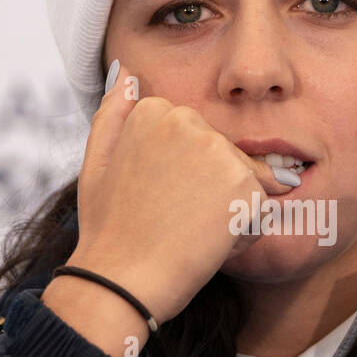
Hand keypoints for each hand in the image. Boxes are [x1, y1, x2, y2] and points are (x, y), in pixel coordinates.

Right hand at [69, 62, 289, 324]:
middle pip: (224, 157)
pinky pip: (259, 209)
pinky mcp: (244, 184)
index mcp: (154, 110)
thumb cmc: (108, 230)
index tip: (157, 200)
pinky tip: (206, 244)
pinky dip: (241, 232)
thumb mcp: (97, 162)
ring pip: (244, 182)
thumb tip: (128, 74)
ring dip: (226, 212)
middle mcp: (188, 120)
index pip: (197, 139)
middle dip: (210, 192)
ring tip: (187, 232)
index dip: (184, 178)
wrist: (122, 282)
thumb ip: (114, 113)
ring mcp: (218, 150)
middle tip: (171, 220)